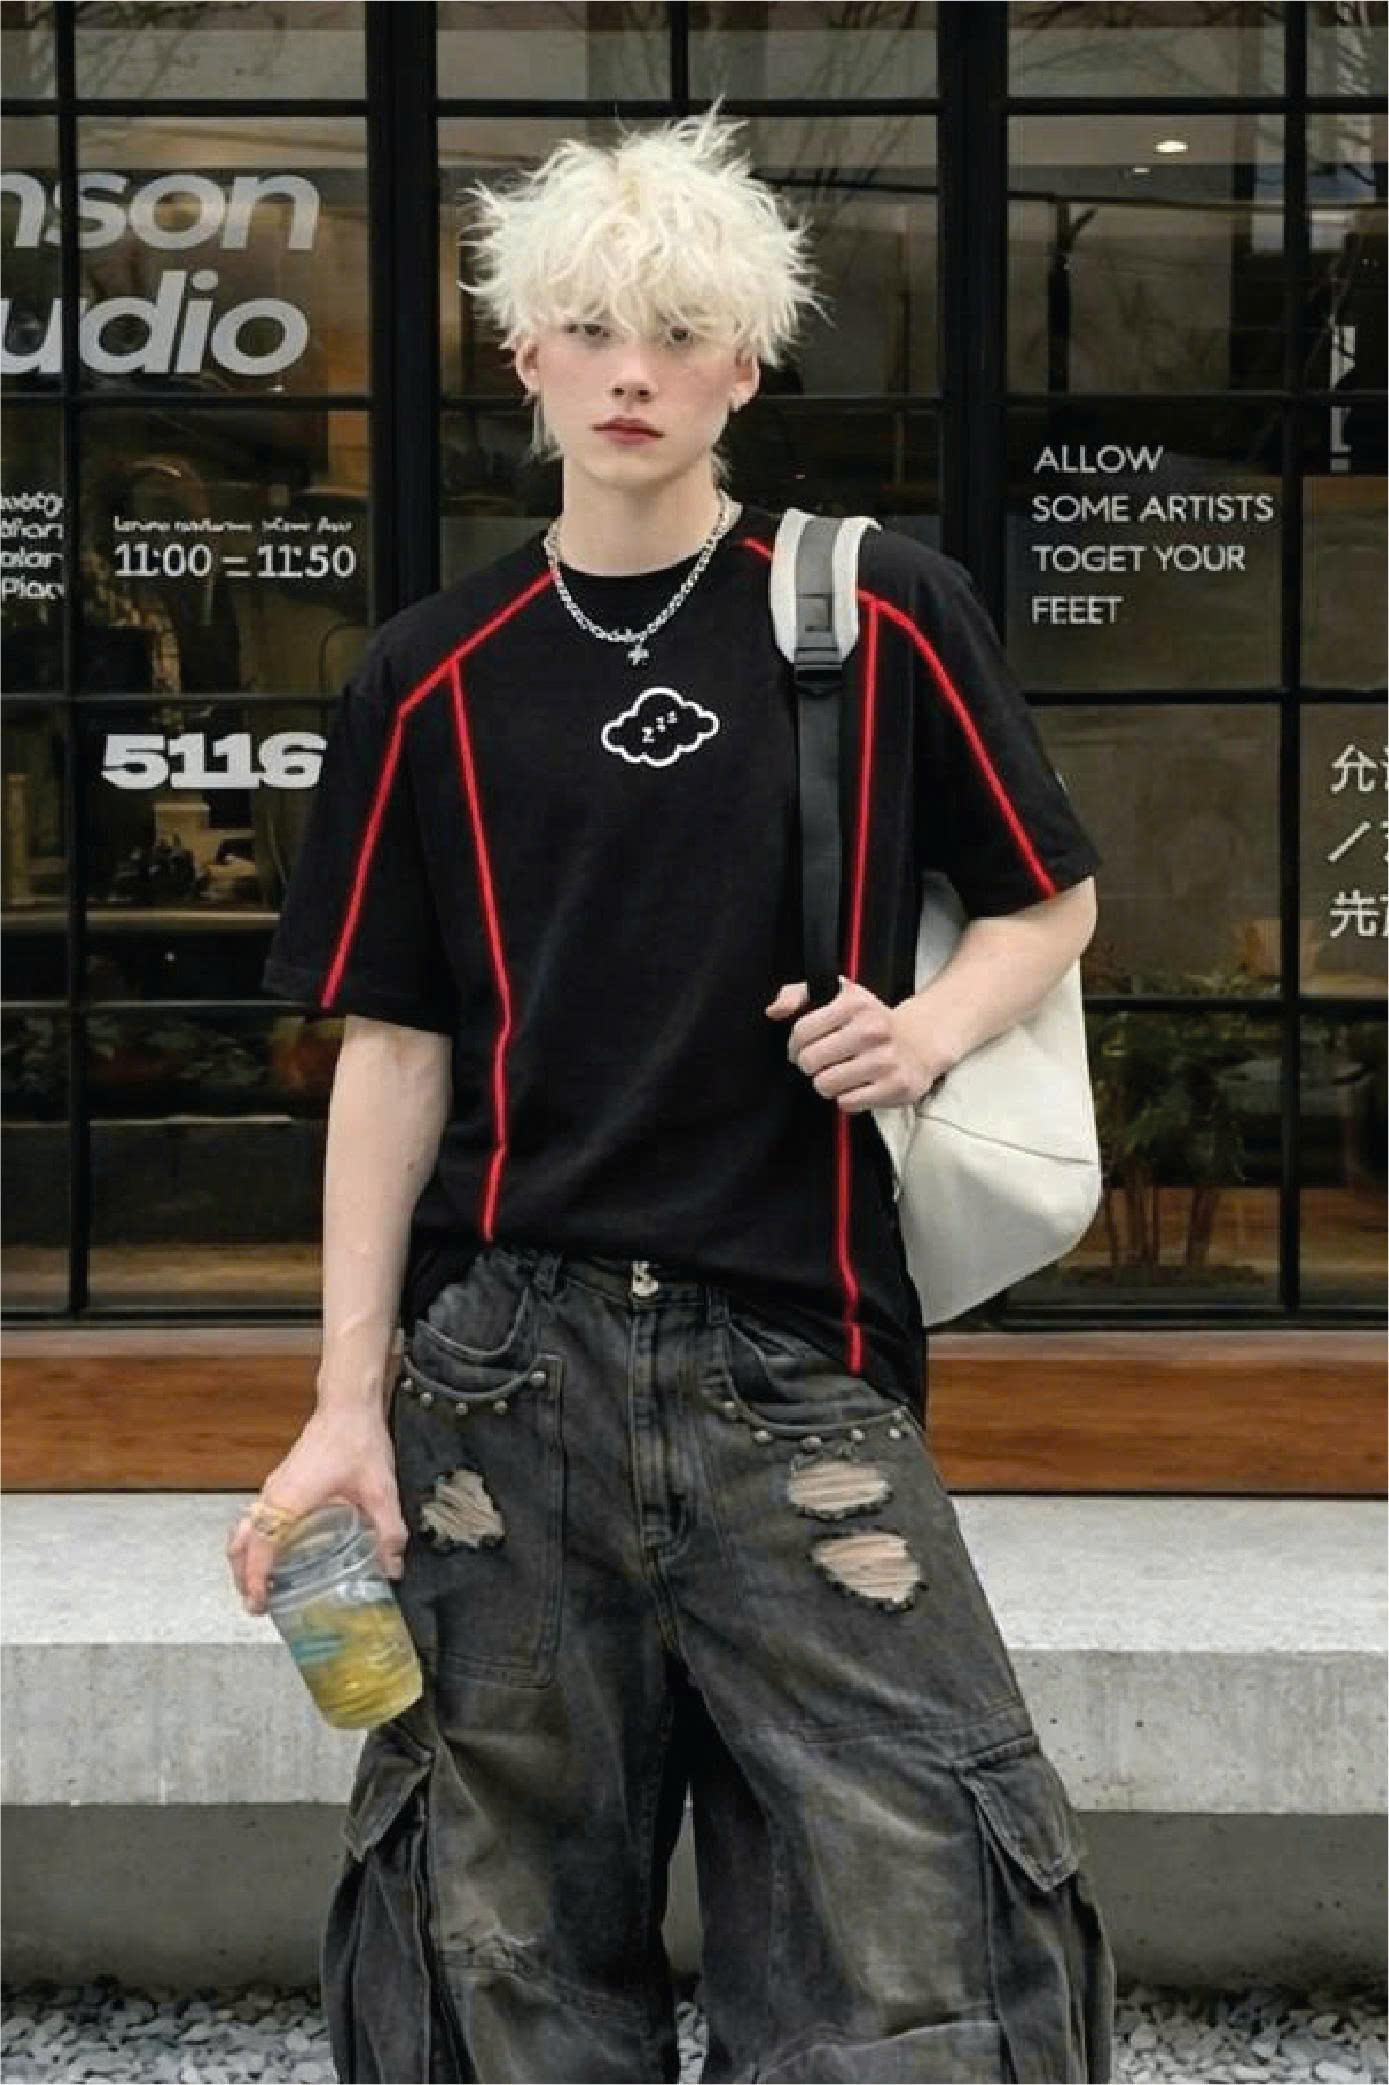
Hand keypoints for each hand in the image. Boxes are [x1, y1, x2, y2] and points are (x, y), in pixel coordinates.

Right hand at [226, 1404, 407, 1617]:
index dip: (254, 1580)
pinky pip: (256, 1517)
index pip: (259, 1549)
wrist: (347, 1404)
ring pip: (244, 1530)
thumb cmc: (358, 1441)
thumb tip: (393, 1568)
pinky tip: (280, 1552)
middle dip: (242, 1577)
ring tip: (263, 1584)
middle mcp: (272, 1495)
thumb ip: (388, 1532)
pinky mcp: (281, 1481)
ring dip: (246, 1559)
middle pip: (240, 1543)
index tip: (259, 1604)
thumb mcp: (381, 1491)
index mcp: (288, 1501)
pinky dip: (256, 1541)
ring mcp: (273, 1486)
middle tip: (258, 1604)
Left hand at [766, 977, 950, 1112]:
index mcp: (855, 1003)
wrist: (920, 1041)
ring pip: (826, 1085)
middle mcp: (872, 1030)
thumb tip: (774, 1010)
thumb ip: (799, 994)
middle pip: (810, 1061)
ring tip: (841, 1073)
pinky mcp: (894, 1087)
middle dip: (810, 1065)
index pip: (802, 1031)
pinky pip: (847, 1103)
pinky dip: (847, 1098)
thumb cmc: (870, 1020)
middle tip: (823, 1062)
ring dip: (827, 1083)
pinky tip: (858, 1085)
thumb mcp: (839, 994)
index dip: (795, 1044)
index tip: (803, 1047)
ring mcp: (885, 1060)